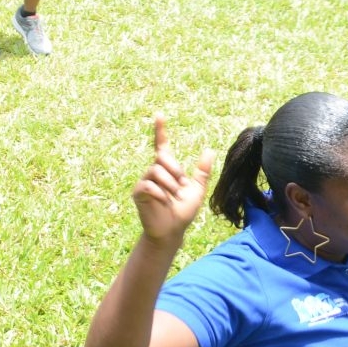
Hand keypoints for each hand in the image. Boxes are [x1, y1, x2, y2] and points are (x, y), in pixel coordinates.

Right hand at [132, 116, 212, 244]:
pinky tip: (165, 201)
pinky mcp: (138, 193)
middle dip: (175, 169)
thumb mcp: (197, 190)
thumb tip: (209, 150)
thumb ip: (202, 172)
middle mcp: (154, 173)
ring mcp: (145, 182)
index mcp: (167, 170)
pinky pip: (148, 185)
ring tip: (174, 196)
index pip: (162, 146)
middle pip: (161, 157)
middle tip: (182, 184)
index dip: (160, 130)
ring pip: (156, 170)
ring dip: (170, 184)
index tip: (160, 115)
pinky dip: (160, 193)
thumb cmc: (183, 212)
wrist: (172, 231)